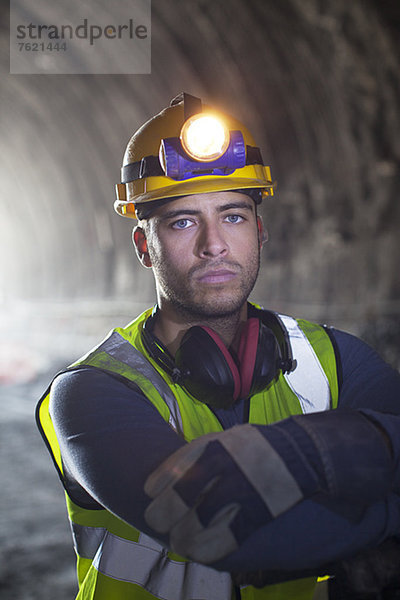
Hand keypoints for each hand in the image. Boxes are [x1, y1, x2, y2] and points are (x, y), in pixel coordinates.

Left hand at [144, 424, 312, 562]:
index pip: (178, 464)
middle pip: (184, 495)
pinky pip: (229, 535)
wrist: (301, 451)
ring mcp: (245, 488)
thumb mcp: (224, 438)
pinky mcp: (261, 510)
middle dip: (164, 512)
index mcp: (216, 443)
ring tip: (176, 542)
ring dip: (183, 535)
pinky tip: (197, 552)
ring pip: (203, 519)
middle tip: (155, 521)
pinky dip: (209, 547)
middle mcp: (228, 464)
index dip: (159, 482)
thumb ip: (199, 454)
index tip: (148, 493)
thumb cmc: (253, 447)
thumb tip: (167, 477)